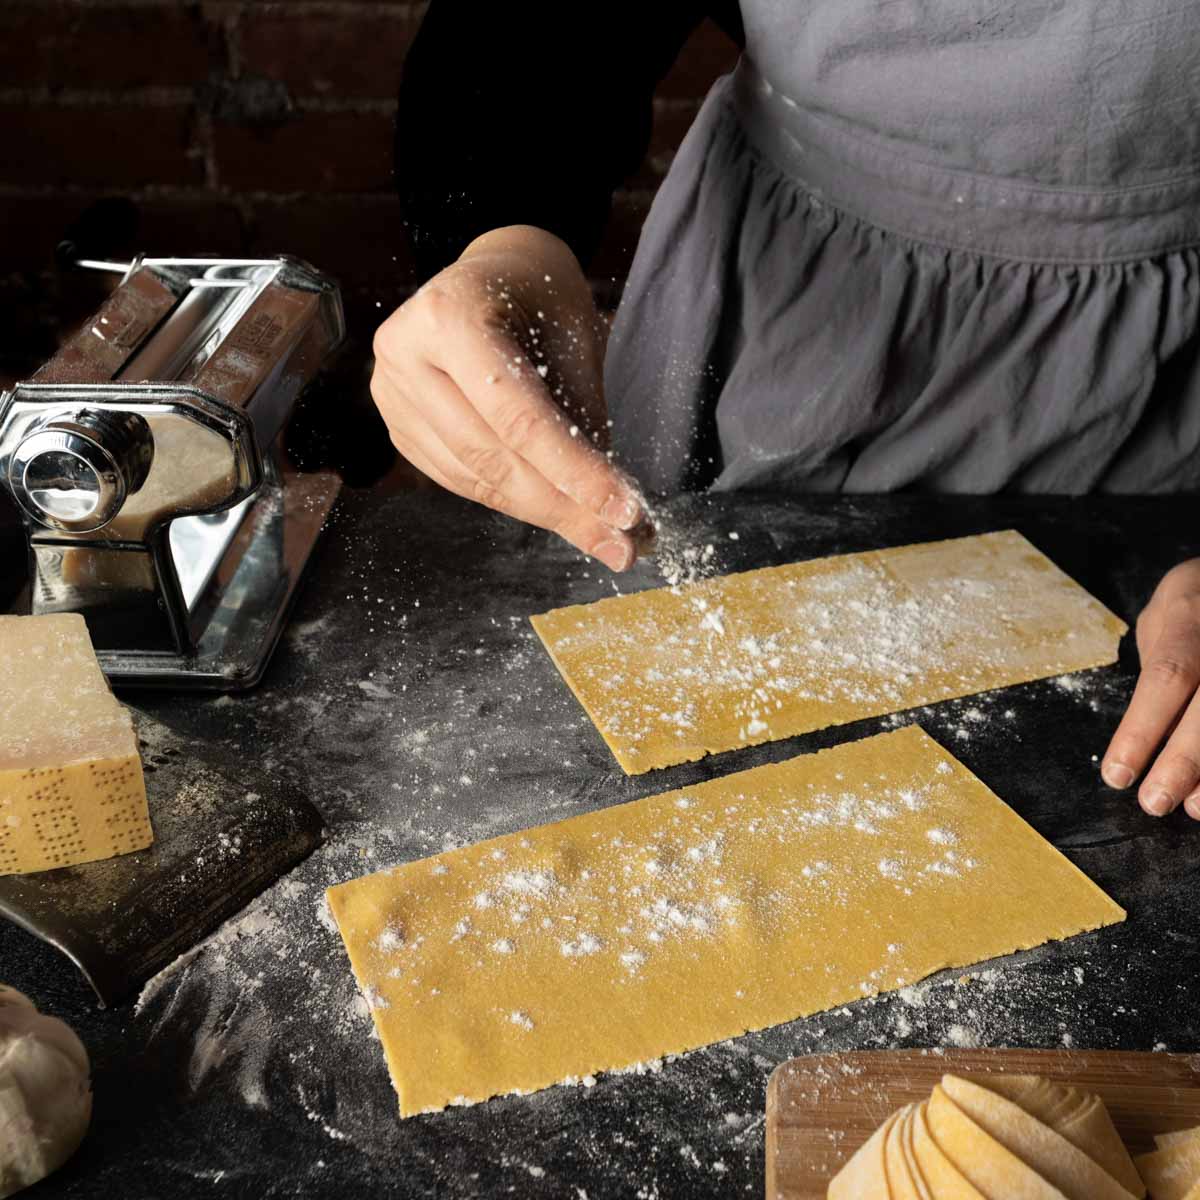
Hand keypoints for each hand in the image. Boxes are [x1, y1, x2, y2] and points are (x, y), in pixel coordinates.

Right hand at [370, 225, 642, 571]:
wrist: (493, 275)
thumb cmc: (539, 296)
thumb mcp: (574, 339)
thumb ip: (585, 419)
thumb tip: (616, 512)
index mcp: (447, 316)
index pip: (518, 416)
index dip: (574, 471)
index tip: (625, 513)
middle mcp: (405, 355)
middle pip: (493, 457)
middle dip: (564, 506)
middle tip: (622, 542)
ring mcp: (392, 395)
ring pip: (477, 479)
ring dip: (544, 512)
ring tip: (601, 533)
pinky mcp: (399, 427)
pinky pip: (462, 481)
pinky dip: (513, 500)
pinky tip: (556, 509)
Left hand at [1102, 559, 1199, 817]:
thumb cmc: (1197, 604)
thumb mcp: (1165, 617)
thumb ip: (1159, 667)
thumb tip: (1149, 734)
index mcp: (1192, 617)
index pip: (1166, 677)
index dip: (1141, 730)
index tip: (1117, 774)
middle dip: (1184, 761)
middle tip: (1154, 803)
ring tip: (1196, 809)